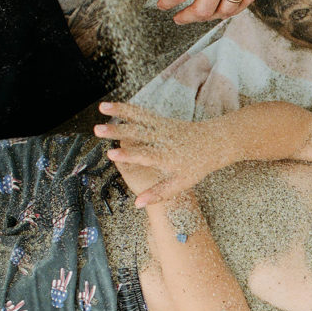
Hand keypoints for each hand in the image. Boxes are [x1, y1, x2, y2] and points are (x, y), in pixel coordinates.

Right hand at [95, 102, 233, 206]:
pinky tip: (111, 106)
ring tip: (101, 108)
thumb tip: (137, 204)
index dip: (128, 156)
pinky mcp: (161, 120)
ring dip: (119, 112)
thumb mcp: (181, 183)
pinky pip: (142, 113)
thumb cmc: (197, 165)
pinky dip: (127, 109)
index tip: (111, 154)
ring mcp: (162, 127)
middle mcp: (163, 140)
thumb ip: (159, 193)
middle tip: (97, 130)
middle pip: (138, 134)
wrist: (213, 143)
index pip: (145, 156)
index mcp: (167, 157)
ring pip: (138, 119)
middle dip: (117, 131)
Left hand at [155, 0, 274, 23]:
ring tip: (201, 13)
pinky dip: (232, 9)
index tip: (163, 5)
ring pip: (226, 10)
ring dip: (210, 16)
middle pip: (203, 10)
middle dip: (187, 17)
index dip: (167, 3)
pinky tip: (222, 7)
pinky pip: (246, 1)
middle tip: (180, 17)